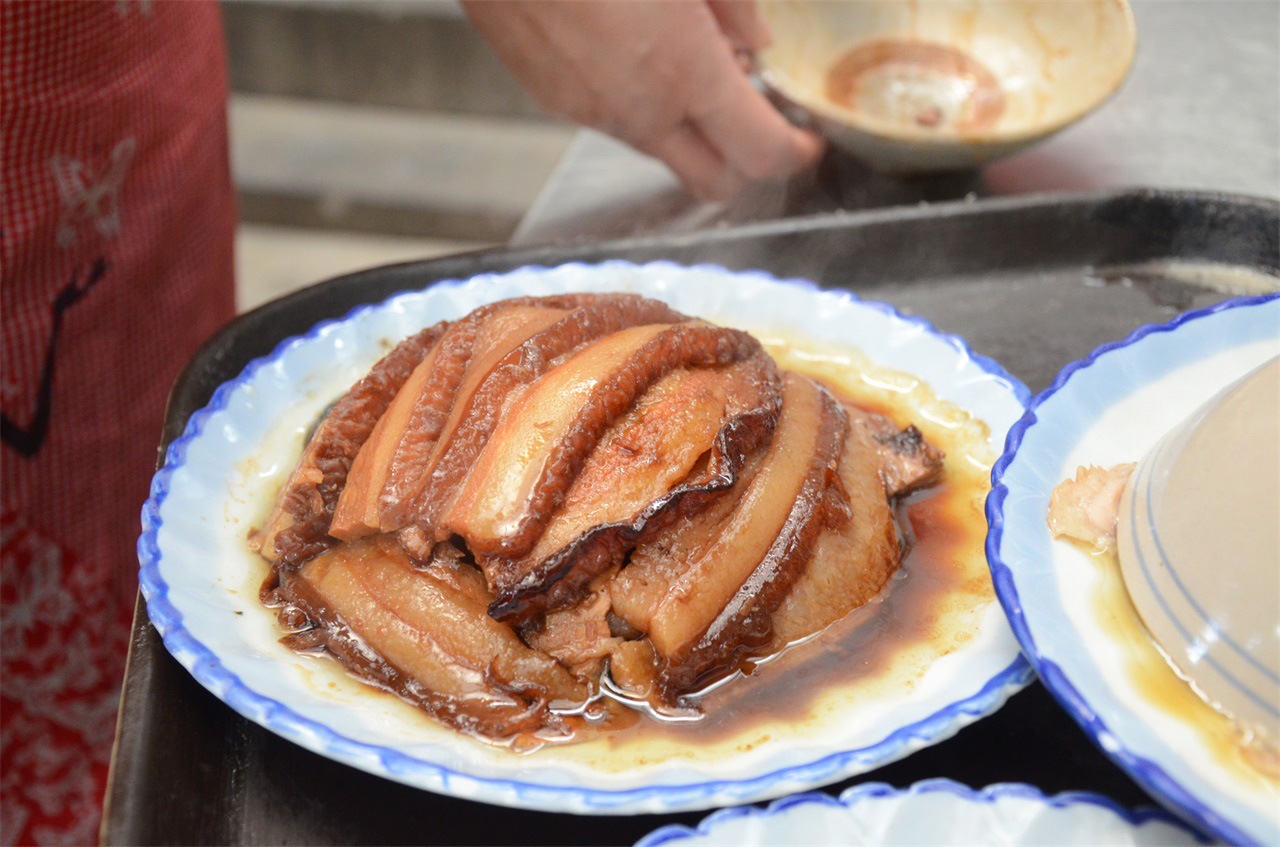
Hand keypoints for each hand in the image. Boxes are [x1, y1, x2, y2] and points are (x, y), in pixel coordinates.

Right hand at [463, 0, 824, 200]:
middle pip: (714, 183)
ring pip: (662, 150)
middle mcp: (639, 108)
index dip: (796, 153)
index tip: (806, 137)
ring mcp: (592, 110)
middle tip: (758, 117)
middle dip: (746, 162)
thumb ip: (735, 5)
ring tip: (688, 59)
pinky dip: (642, 105)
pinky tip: (635, 49)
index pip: (760, 152)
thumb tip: (756, 40)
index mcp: (683, 70)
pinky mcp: (555, 99)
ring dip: (689, 127)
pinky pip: (615, 122)